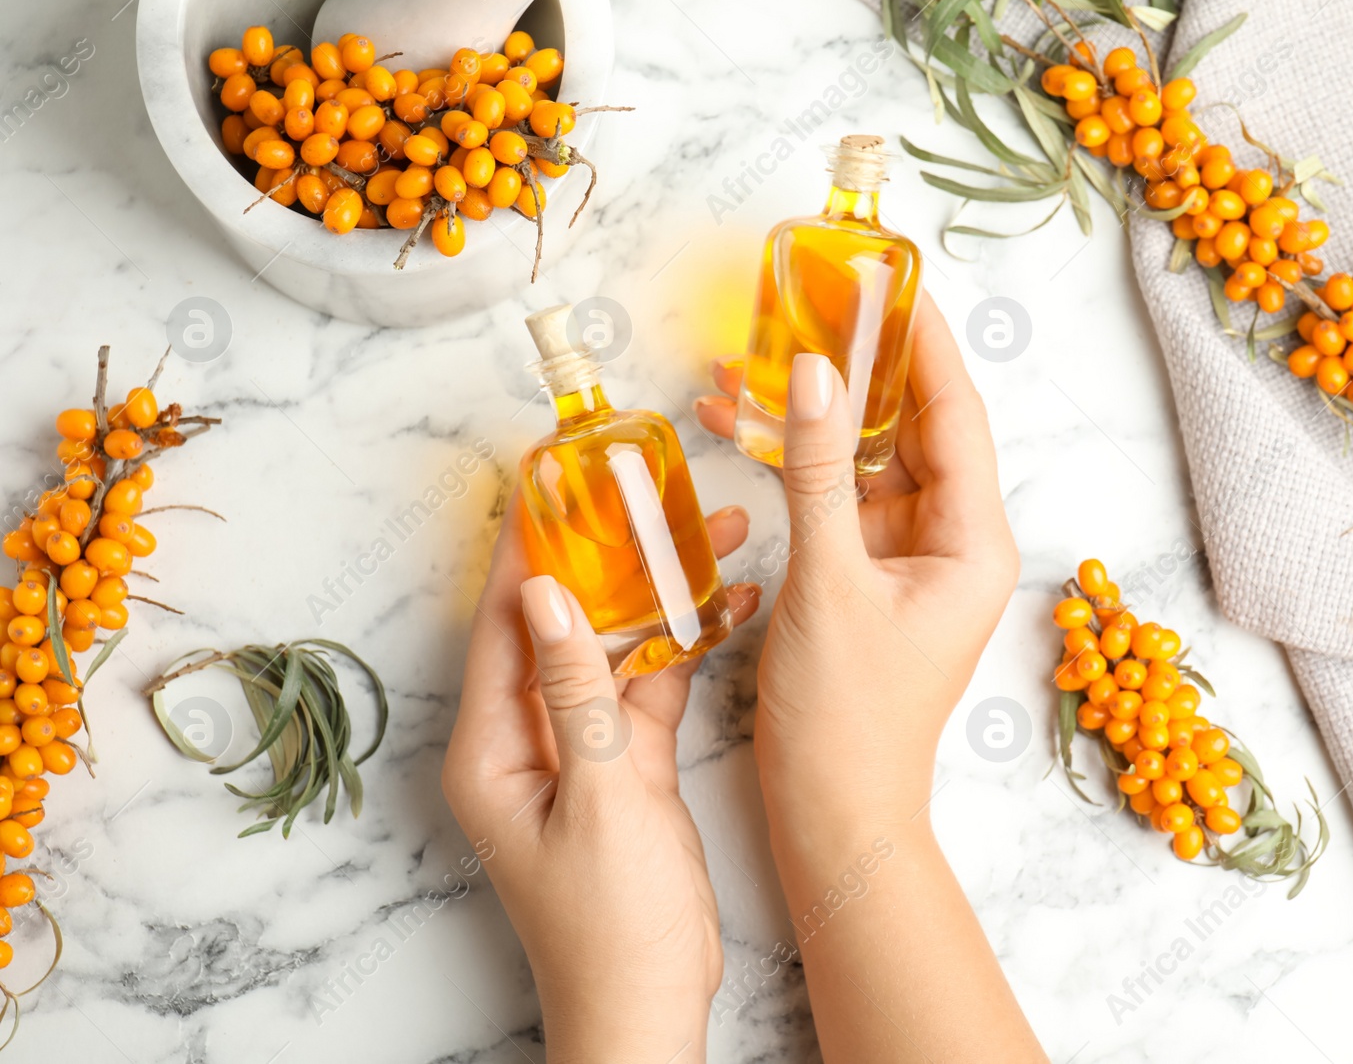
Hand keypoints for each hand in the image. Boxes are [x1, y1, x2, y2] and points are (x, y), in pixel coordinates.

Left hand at [442, 503, 758, 1062]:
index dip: (525, 547)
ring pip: (615, 646)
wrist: (651, 1004)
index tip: (550, 478)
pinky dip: (688, 647)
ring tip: (710, 530)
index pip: (500, 624)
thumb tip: (545, 597)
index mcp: (492, 749)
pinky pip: (652, 686)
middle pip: (560, 623)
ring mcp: (581, 749)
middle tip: (642, 488)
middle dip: (605, 557)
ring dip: (659, 595)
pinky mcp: (628, 765)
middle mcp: (529, 739)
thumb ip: (578, 693)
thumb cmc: (609, 926)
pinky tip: (731, 603)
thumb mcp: (598, 798)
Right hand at [696, 297, 1040, 1063]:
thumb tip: (810, 371)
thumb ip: (815, 471)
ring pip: (868, 459)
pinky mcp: (866, 578)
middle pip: (914, 426)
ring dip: (816, 414)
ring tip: (753, 356)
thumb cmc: (845, 718)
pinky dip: (797, 464)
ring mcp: (908, 559)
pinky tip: (743, 425)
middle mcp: (952, 542)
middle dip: (861, 366)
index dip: (922, 342)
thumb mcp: (827, 581)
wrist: (833, 815)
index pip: (955, 414)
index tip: (891, 278)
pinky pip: (838, 497)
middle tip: (817, 299)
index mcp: (972, 542)